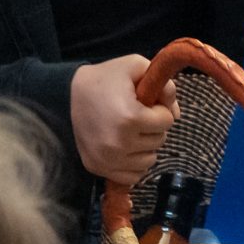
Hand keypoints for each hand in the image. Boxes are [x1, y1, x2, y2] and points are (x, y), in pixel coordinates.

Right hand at [71, 55, 177, 185]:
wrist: (67, 94)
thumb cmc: (106, 78)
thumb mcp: (136, 67)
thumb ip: (164, 84)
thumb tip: (176, 114)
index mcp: (130, 118)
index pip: (167, 121)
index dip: (159, 109)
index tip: (145, 103)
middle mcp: (119, 144)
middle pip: (159, 141)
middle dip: (153, 127)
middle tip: (136, 115)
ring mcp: (107, 160)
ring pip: (149, 160)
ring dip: (145, 146)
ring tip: (130, 130)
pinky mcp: (98, 168)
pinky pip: (133, 176)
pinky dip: (133, 163)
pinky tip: (124, 147)